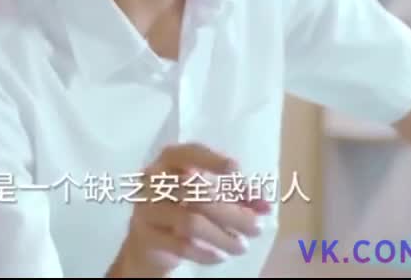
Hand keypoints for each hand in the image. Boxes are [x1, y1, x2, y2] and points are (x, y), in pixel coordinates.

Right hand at [106, 143, 272, 277]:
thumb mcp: (211, 195)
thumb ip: (237, 196)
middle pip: (197, 192)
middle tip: (257, 227)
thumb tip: (265, 205)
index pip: (191, 152)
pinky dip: (204, 252)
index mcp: (170, 160)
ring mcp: (146, 207)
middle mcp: (152, 178)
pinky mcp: (145, 235)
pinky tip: (220, 256)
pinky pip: (180, 245)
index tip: (236, 170)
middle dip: (232, 212)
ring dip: (222, 236)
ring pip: (190, 221)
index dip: (213, 160)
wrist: (148, 240)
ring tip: (241, 247)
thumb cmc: (184, 207)